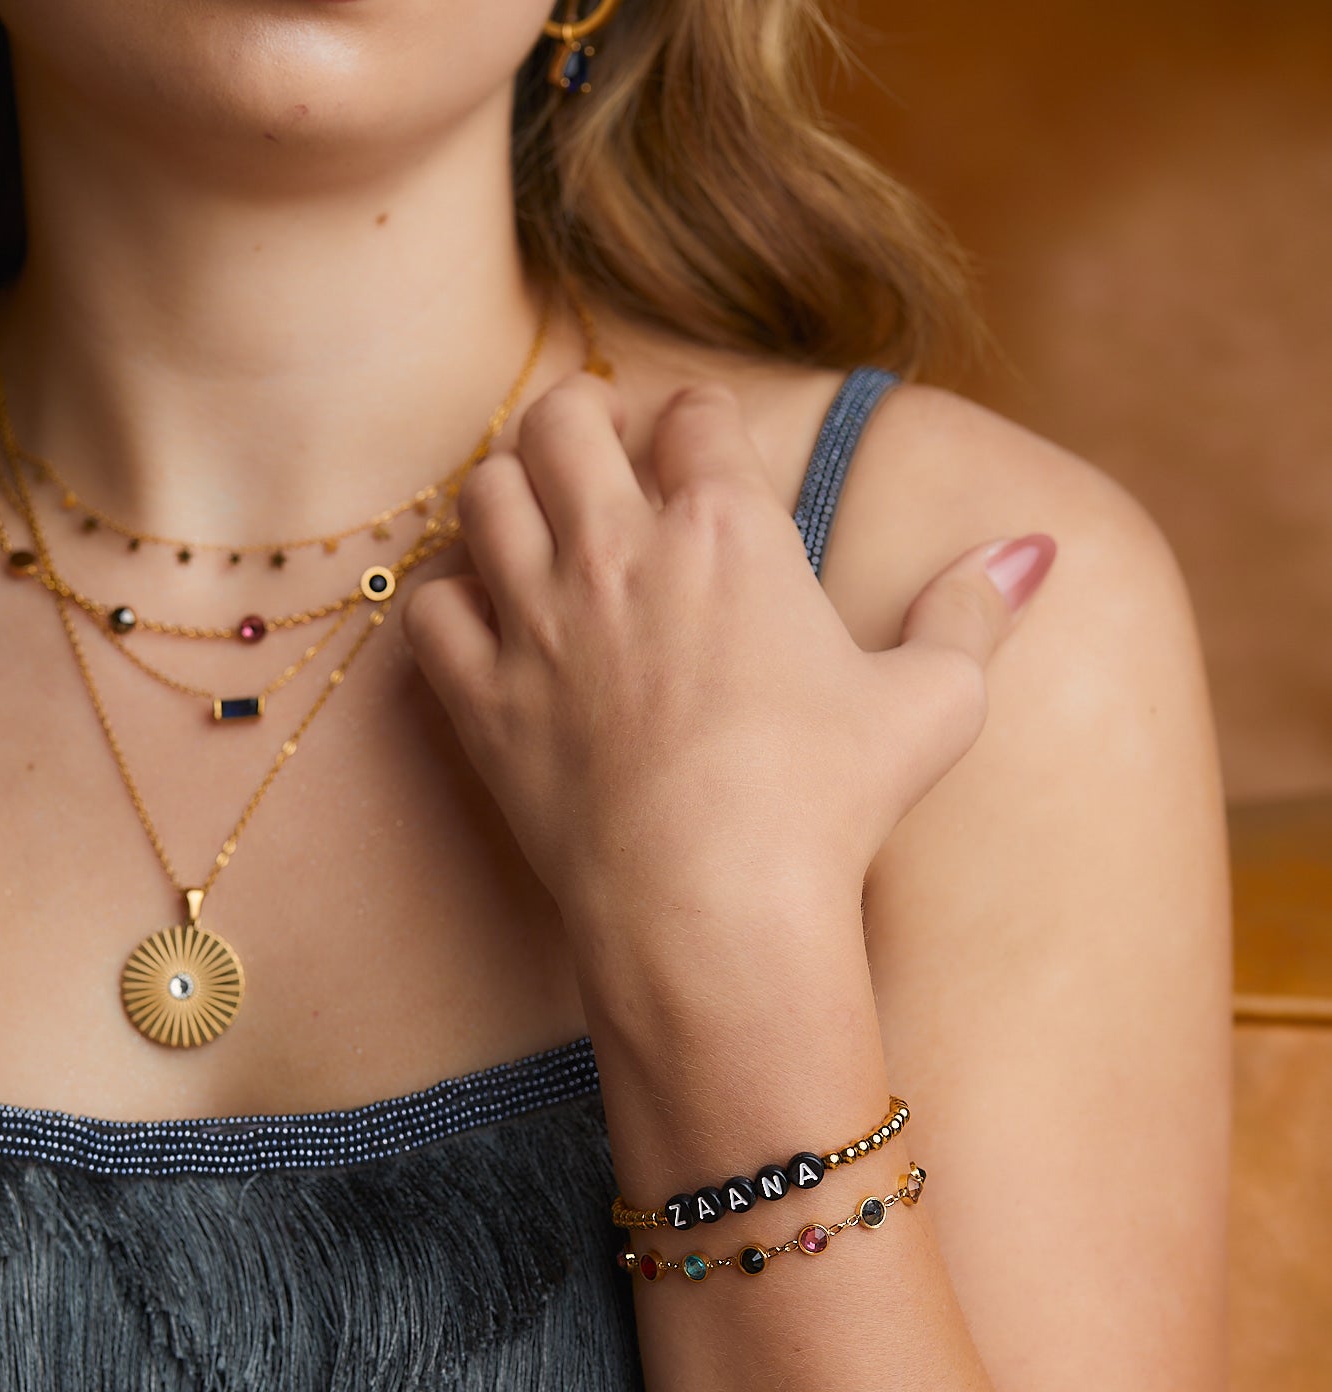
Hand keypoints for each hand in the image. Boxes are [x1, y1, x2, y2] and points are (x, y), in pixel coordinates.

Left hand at [404, 372, 1054, 940]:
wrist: (713, 906)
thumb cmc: (828, 803)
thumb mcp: (933, 702)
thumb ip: (974, 612)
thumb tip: (1033, 551)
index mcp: (726, 528)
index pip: (695, 413)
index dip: (699, 420)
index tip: (702, 444)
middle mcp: (617, 552)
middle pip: (561, 420)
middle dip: (581, 418)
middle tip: (602, 451)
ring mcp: (538, 623)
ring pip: (485, 494)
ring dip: (510, 492)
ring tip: (538, 518)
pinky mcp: (484, 703)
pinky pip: (429, 610)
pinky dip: (450, 601)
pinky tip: (484, 620)